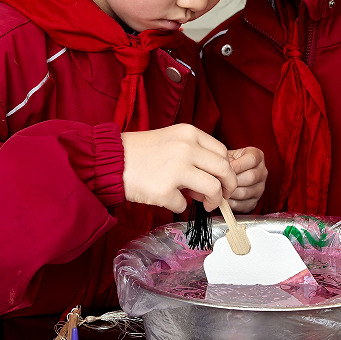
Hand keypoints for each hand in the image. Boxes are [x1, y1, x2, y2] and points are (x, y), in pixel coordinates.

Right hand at [122, 125, 237, 212]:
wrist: (111, 160)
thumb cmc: (141, 152)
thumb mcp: (171, 140)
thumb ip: (194, 154)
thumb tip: (213, 180)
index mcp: (189, 133)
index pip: (223, 152)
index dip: (227, 169)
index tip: (224, 180)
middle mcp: (187, 149)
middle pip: (225, 170)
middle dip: (229, 187)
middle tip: (225, 196)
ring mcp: (177, 170)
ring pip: (213, 189)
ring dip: (214, 200)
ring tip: (207, 204)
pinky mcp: (165, 191)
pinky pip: (184, 205)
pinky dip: (178, 205)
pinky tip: (166, 198)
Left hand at [225, 147, 266, 213]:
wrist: (230, 175)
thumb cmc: (228, 164)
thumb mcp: (228, 155)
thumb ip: (226, 159)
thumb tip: (221, 169)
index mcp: (258, 157)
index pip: (252, 159)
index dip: (238, 164)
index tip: (227, 167)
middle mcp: (262, 172)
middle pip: (251, 177)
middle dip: (233, 180)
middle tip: (221, 180)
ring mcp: (260, 188)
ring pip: (244, 192)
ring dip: (230, 192)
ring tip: (221, 188)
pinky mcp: (254, 202)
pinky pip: (242, 204)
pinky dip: (230, 202)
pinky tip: (224, 197)